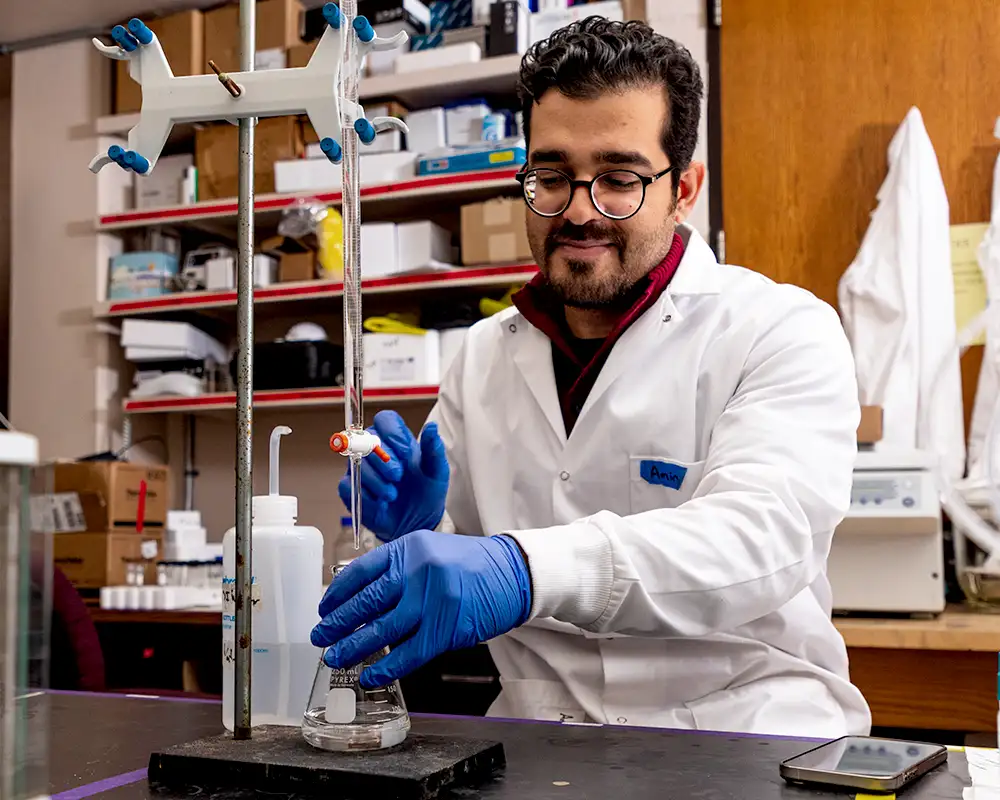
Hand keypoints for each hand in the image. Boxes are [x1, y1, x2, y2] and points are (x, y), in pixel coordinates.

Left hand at [310, 530, 531, 688]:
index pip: (361, 572)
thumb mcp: (429, 551)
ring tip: (335, 657)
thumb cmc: (469, 564)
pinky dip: (386, 668)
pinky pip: (408, 653)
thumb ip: (398, 570)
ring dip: (354, 647)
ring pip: (381, 630)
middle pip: (366, 602)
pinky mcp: (446, 628)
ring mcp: (432, 600)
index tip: (323, 608)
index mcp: (409, 548)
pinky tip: (370, 676)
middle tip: (320, 636)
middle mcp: (417, 571)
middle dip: (337, 623)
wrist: (513, 573)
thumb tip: (359, 600)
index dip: (337, 593)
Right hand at [337, 410, 448, 540]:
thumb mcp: (437, 472)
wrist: (416, 523)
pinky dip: (365, 495)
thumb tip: (432, 427)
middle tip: (398, 476)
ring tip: (392, 495)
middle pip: (367, 438)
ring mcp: (361, 468)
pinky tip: (379, 503)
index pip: (385, 420)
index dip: (392, 432)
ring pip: (356, 462)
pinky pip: (348, 485)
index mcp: (397, 440)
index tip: (405, 452)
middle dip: (383, 459)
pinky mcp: (351, 488)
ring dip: (376, 481)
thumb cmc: (426, 493)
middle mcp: (376, 450)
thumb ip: (433, 449)